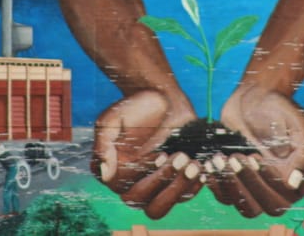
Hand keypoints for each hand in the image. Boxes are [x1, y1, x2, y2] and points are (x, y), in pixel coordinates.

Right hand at [90, 89, 202, 218]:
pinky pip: (182, 197)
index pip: (122, 187)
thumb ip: (103, 144)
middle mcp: (129, 183)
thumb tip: (104, 174)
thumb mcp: (112, 119)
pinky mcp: (174, 182)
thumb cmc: (136, 107)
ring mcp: (153, 186)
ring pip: (161, 206)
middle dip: (163, 182)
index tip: (159, 153)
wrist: (163, 98)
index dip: (142, 174)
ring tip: (192, 163)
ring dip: (179, 188)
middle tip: (179, 157)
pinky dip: (193, 186)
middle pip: (142, 202)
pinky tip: (199, 167)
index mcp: (112, 171)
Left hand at [208, 86, 303, 217]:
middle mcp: (281, 189)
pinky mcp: (237, 183)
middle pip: (266, 206)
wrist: (254, 97)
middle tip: (234, 157)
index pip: (285, 194)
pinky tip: (208, 166)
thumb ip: (303, 152)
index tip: (254, 156)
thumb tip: (295, 183)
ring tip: (219, 159)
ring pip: (245, 207)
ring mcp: (258, 188)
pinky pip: (226, 197)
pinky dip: (216, 185)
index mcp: (300, 178)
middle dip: (247, 183)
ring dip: (230, 186)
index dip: (268, 179)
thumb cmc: (280, 107)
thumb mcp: (299, 123)